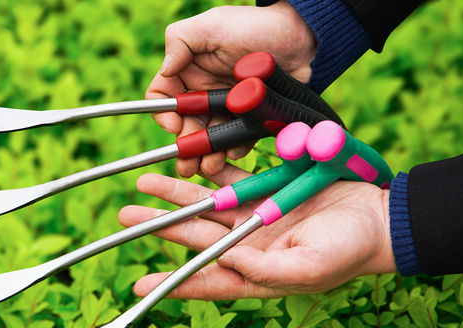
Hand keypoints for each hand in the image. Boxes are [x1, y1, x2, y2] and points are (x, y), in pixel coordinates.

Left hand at [118, 166, 395, 299]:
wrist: (380, 218)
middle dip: (161, 226)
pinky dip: (209, 169)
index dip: (171, 283)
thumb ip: (265, 269)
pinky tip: (186, 160)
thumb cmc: (348, 253)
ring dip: (176, 194)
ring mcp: (255, 216)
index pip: (205, 280)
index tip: (137, 286)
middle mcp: (247, 248)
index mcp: (254, 275)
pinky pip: (232, 177)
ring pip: (206, 204)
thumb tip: (226, 258)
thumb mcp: (307, 268)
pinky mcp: (268, 189)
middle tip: (126, 216)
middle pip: (195, 238)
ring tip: (143, 184)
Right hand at [150, 2, 316, 176]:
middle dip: (185, 148)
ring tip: (210, 166)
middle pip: (185, 128)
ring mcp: (226, 110)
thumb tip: (164, 70)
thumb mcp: (211, 25)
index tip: (174, 125)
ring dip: (207, 155)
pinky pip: (237, 140)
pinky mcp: (247, 121)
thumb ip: (180, 40)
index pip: (162, 99)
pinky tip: (235, 150)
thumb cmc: (254, 26)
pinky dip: (235, 148)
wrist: (300, 38)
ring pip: (209, 140)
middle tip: (188, 165)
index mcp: (188, 73)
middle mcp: (204, 94)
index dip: (163, 115)